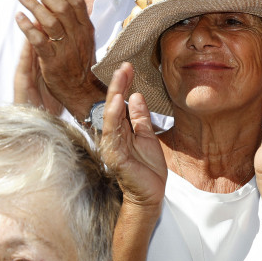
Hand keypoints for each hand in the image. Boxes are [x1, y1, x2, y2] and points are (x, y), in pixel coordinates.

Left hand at [14, 0, 103, 119]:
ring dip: (34, 6)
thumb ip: (78, 11)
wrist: (83, 91)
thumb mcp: (84, 34)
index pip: (75, 2)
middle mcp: (78, 36)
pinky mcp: (53, 62)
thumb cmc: (80, 60)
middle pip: (61, 8)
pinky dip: (28, 28)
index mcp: (86, 29)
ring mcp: (66, 49)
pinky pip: (39, 42)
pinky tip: (19, 17)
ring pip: (50, 22)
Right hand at [100, 65, 166, 210]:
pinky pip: (112, 133)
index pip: (119, 103)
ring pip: (110, 115)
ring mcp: (111, 146)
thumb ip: (140, 117)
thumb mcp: (147, 136)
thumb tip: (135, 96)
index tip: (128, 67)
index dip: (123, 85)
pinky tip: (115, 101)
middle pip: (113, 105)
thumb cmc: (148, 169)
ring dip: (114, 94)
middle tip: (123, 65)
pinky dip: (112, 116)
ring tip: (119, 76)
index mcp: (121, 131)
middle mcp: (113, 136)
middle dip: (118, 84)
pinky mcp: (114, 156)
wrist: (151, 195)